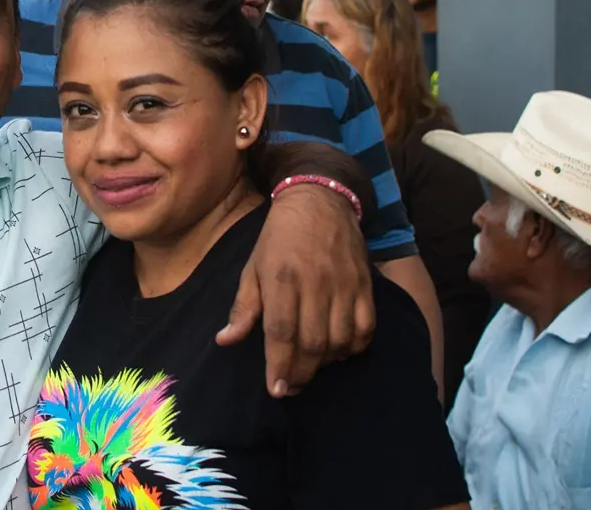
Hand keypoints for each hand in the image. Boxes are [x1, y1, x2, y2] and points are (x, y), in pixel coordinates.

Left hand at [217, 184, 374, 396]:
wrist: (320, 201)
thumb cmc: (279, 238)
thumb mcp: (253, 267)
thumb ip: (243, 307)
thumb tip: (225, 340)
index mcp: (281, 278)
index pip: (281, 332)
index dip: (279, 365)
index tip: (276, 389)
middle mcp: (315, 283)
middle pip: (312, 343)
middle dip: (300, 373)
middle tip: (290, 387)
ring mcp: (344, 284)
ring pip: (340, 339)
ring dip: (325, 363)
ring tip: (310, 367)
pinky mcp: (365, 285)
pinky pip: (366, 328)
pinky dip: (353, 347)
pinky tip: (338, 351)